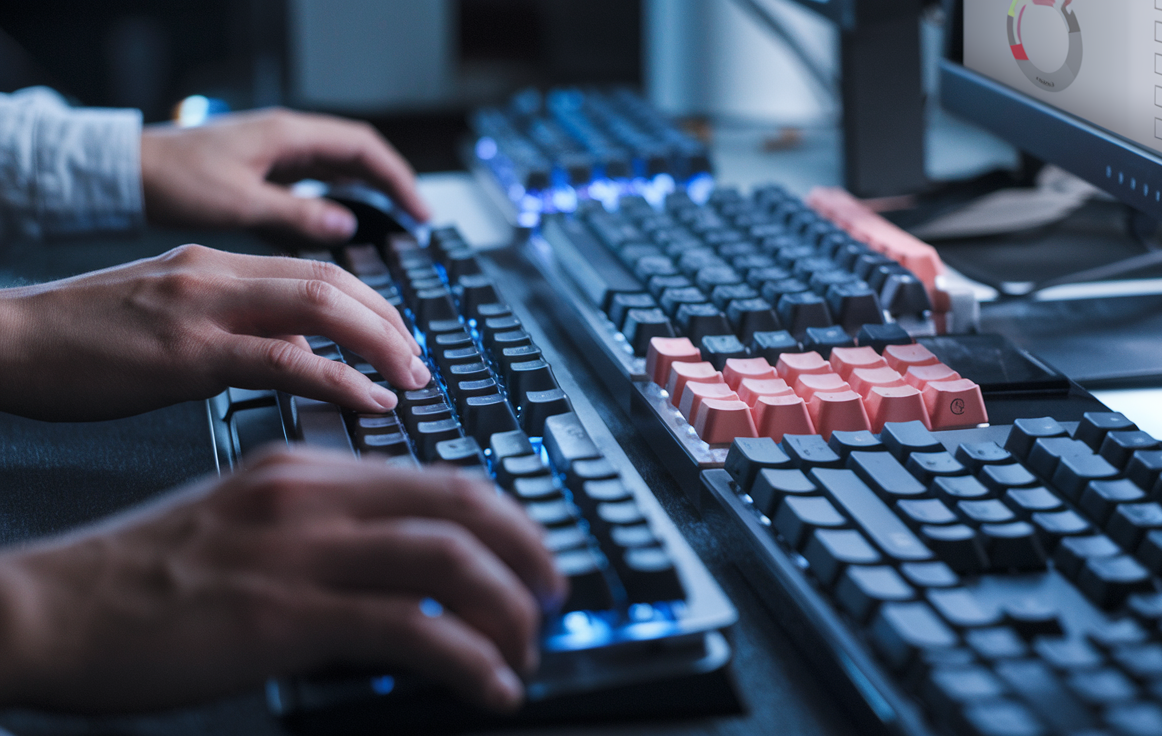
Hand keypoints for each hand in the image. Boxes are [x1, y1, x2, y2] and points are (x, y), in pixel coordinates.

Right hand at [0, 244, 428, 420]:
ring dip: (382, 347)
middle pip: (337, 283)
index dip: (376, 305)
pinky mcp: (187, 353)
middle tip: (423, 365)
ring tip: (412, 382)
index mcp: (217, 264)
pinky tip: (372, 403)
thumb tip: (295, 352)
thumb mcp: (169, 313)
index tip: (404, 340)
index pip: (322, 271)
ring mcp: (204, 308)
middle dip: (393, 325)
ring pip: (323, 310)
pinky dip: (341, 381)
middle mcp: (219, 274)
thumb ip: (232, 322)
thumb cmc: (80, 338)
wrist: (6, 340)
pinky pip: (285, 361)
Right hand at [0, 448, 565, 712]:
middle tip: (554, 595)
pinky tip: (490, 685)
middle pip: (465, 504)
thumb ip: (327, 534)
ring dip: (510, 608)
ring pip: (451, 560)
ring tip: (528, 648)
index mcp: (309, 471)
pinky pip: (412, 630)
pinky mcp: (286, 615)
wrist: (54, 606)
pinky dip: (470, 659)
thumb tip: (404, 578)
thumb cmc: (147, 578)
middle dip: (530, 550)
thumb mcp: (250, 528)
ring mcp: (303, 552)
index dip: (505, 518)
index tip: (532, 555)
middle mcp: (315, 496)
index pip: (440, 478)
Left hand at [140, 108, 430, 241]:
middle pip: (357, 157)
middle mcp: (286, 140)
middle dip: (391, 187)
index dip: (398, 179)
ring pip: (337, 170)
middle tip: (416, 221)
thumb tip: (347, 223)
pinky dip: (336, 203)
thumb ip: (297, 215)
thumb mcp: (241, 203)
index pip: (364, 148)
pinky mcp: (260, 173)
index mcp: (288, 136)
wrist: (125, 172)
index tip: (419, 210)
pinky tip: (342, 228)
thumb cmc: (173, 180)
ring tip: (391, 225)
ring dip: (367, 194)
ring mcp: (274, 155)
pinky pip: (312, 184)